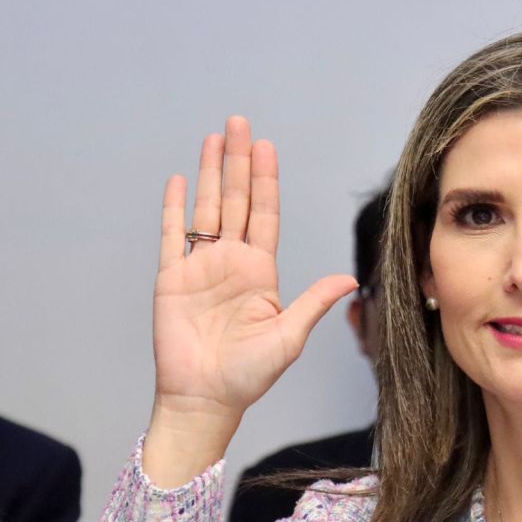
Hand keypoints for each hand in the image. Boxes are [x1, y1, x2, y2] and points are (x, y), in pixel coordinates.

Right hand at [144, 116, 356, 485]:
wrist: (206, 398)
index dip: (266, 180)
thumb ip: (313, 302)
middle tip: (239, 122)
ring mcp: (201, 269)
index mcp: (260, 273)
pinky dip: (174, 209)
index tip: (266, 146)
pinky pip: (173, 236)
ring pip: (206, 209)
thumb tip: (349, 279)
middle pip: (237, 201)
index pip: (265, 215)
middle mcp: (231, 263)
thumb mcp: (289, 337)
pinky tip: (178, 181)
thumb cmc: (250, 375)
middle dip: (238, 162)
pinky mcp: (172, 280)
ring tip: (213, 138)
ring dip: (210, 173)